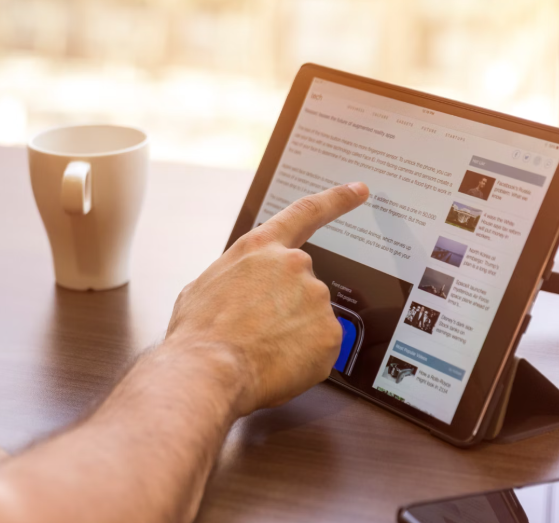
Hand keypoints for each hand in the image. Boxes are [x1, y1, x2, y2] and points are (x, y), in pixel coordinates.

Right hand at [165, 182, 369, 416]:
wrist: (209, 369)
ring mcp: (316, 298)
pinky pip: (321, 347)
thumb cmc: (199, 331)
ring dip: (293, 334)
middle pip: (302, 285)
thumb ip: (237, 278)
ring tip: (260, 350)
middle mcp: (294, 265)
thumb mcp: (205, 286)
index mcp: (260, 248)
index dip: (336, 200)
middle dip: (285, 309)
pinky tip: (276, 363)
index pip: (305, 213)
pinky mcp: (330, 333)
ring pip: (312, 318)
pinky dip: (303, 357)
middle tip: (257, 332)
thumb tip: (243, 292)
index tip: (359, 191)